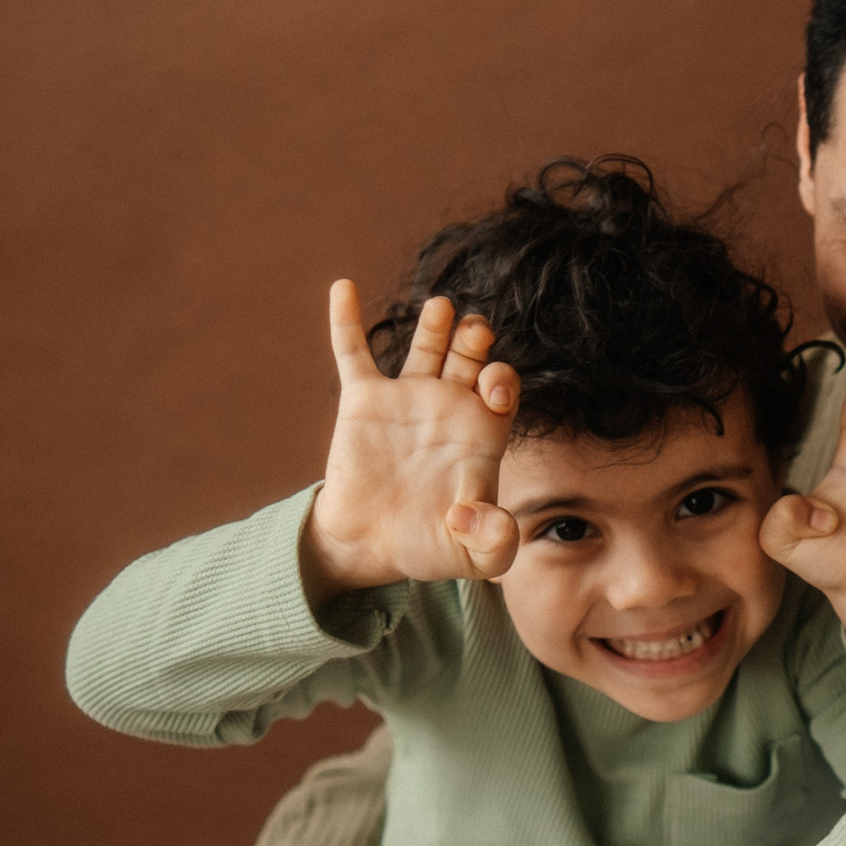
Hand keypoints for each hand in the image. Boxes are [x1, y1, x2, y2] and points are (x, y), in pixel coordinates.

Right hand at [301, 281, 518, 607]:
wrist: (372, 546)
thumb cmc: (430, 546)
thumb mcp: (475, 558)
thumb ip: (494, 542)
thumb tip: (479, 516)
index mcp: (482, 434)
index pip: (501, 390)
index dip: (502, 379)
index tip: (492, 382)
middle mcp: (448, 407)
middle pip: (469, 359)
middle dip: (475, 341)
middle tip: (476, 328)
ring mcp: (406, 399)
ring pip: (425, 348)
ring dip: (433, 326)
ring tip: (442, 306)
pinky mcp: (362, 401)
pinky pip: (354, 352)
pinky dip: (347, 320)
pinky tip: (344, 287)